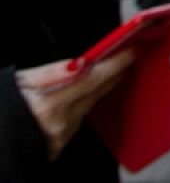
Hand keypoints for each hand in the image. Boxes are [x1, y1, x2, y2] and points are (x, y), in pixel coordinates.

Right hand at [15, 50, 136, 160]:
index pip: (95, 79)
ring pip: (92, 104)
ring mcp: (63, 135)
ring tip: (118, 67)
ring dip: (105, 85)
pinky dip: (88, 101)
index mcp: (50, 106)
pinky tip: (93, 90)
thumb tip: (79, 63)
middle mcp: (61, 123)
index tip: (135, 49)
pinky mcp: (61, 143)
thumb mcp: (18, 83)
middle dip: (117, 71)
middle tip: (133, 53)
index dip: (118, 62)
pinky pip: (81, 116)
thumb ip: (49, 73)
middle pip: (99, 91)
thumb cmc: (3, 108)